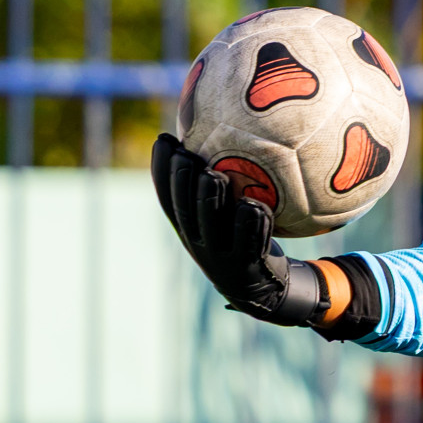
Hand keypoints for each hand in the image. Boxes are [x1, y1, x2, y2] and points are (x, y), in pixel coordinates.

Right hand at [150, 133, 328, 324]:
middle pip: (184, 211)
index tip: (164, 139)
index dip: (161, 171)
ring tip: (213, 174)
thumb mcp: (225, 216)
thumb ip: (221, 184)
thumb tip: (231, 133)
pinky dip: (250, 225)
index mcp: (190, 229)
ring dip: (210, 200)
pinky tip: (254, 205)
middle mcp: (200, 243)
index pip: (168, 198)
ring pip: (211, 227)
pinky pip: (249, 244)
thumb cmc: (243, 239)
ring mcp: (222, 257)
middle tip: (185, 154)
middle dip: (181, 182)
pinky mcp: (247, 267)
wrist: (261, 288)